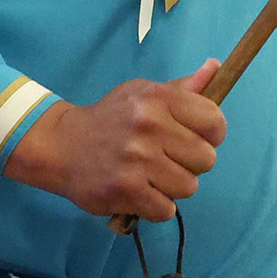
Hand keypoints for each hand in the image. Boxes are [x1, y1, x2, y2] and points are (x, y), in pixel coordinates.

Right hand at [5, 60, 225, 220]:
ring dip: (172, 187)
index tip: (195, 139)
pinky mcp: (126, 189)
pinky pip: (166, 210)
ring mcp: (138, 159)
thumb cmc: (109, 118)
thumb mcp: (141, 93)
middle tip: (166, 159)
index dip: (211, 135)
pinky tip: (140, 191)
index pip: (215, 121)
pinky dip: (156, 206)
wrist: (61, 145)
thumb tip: (215, 67)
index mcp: (158, 98)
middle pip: (206, 159)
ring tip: (150, 175)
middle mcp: (150, 125)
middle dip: (190, 164)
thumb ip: (181, 88)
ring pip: (189, 187)